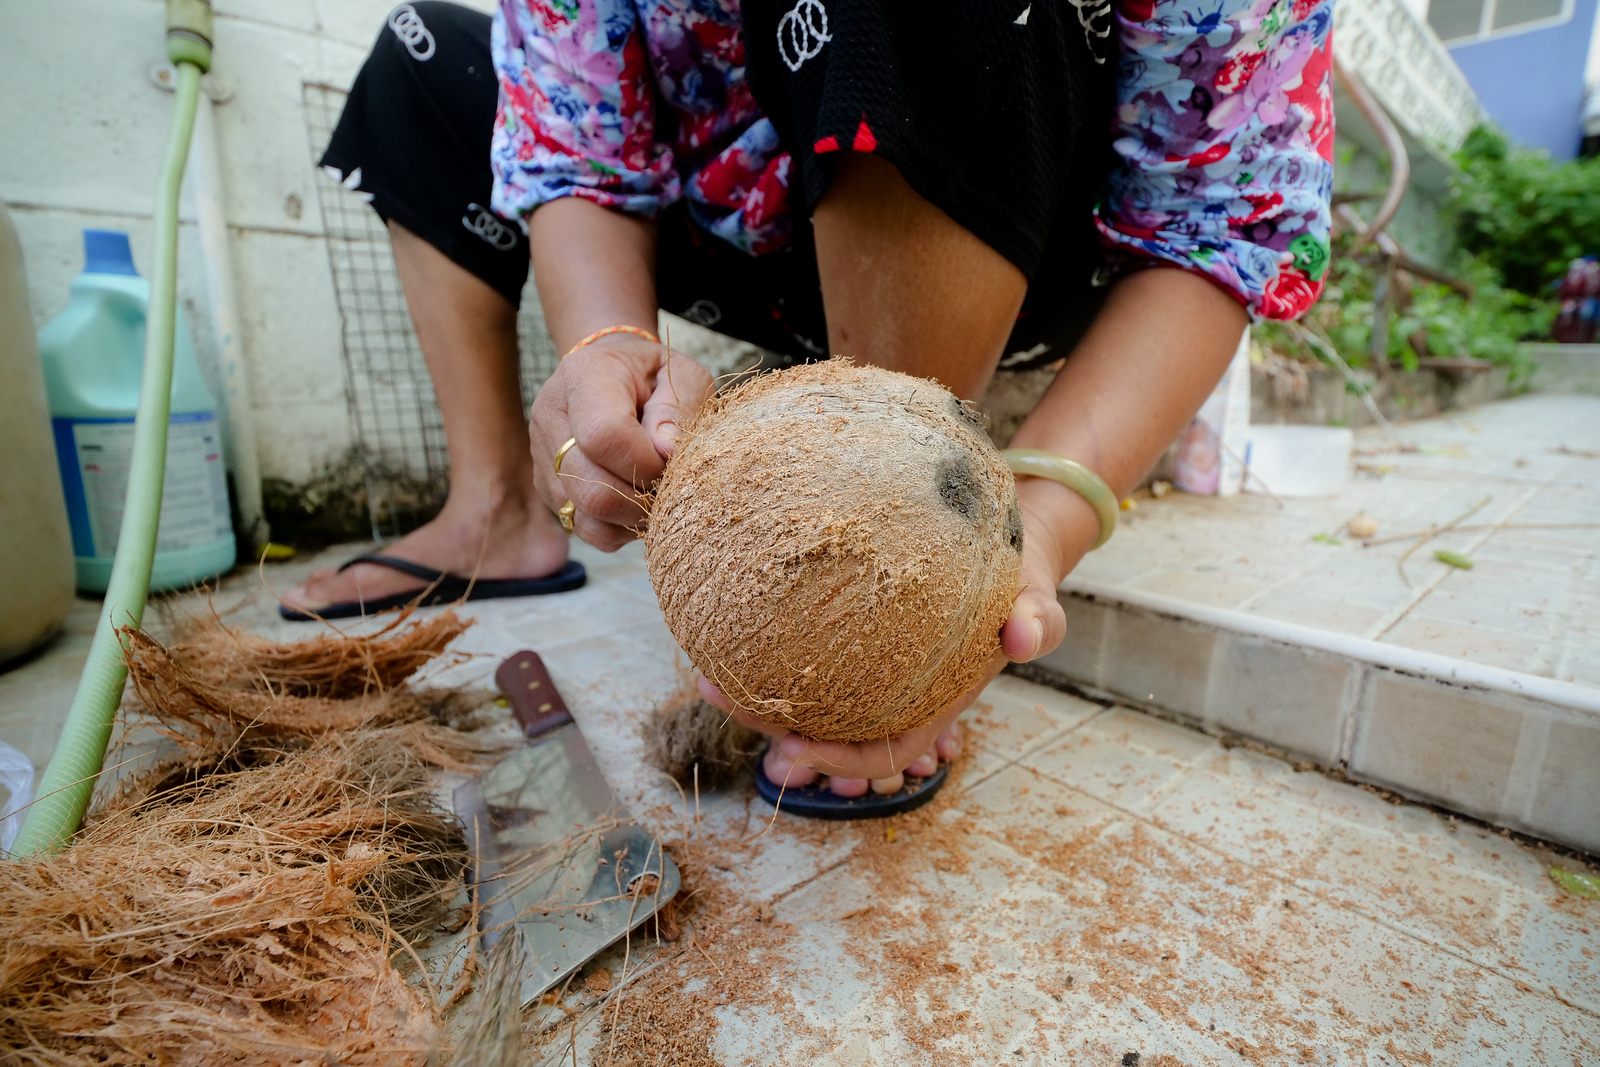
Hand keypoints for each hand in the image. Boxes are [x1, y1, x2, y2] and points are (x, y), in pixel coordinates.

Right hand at [529, 338, 713, 549]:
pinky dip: (617, 528)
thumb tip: (666, 451)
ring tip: (654, 495)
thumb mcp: (681, 375)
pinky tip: (636, 503)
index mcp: (584, 377)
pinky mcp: (547, 487)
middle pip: (590, 487)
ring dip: (631, 518)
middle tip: (668, 486)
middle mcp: (551, 416)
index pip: (604, 434)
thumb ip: (680, 407)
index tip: (668, 461)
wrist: (611, 372)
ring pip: (586, 516)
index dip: (645, 462)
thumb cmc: (654, 375)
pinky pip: (584, 529)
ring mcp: (543, 456)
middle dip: (641, 499)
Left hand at [700, 491, 1082, 794]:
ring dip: (755, 692)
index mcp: (934, 703)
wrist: (1010, 539)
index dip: (836, 761)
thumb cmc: (1020, 574)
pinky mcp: (851, 633)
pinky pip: (804, 651)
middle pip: (827, 730)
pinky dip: (767, 648)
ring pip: (806, 696)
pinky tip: (726, 624)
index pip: (882, 752)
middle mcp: (895, 693)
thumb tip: (1022, 637)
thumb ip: (1037, 618)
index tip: (791, 747)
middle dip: (771, 726)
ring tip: (704, 671)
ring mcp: (869, 668)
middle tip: (717, 693)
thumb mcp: (1036, 594)